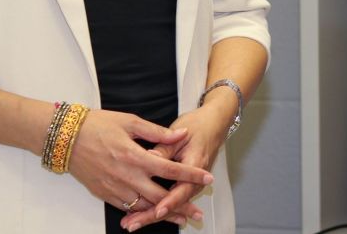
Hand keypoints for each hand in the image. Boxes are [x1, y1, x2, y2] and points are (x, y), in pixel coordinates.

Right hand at [64, 109, 213, 222]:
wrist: (65, 138)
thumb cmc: (97, 125)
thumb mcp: (130, 121)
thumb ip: (157, 132)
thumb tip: (180, 135)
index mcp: (135, 156)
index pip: (170, 169)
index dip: (190, 175)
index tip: (207, 178)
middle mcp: (126, 176)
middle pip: (160, 197)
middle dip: (181, 206)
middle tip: (197, 213)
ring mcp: (114, 187)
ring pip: (144, 207)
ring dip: (163, 214)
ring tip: (180, 219)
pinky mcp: (104, 194)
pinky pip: (127, 208)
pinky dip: (141, 213)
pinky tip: (152, 214)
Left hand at [119, 98, 234, 230]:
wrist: (214, 124)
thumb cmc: (199, 126)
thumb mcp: (180, 133)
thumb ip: (164, 148)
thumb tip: (148, 156)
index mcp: (195, 165)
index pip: (182, 189)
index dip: (169, 202)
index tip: (156, 210)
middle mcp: (195, 180)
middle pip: (174, 204)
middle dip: (152, 215)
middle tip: (133, 223)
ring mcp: (191, 184)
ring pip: (171, 205)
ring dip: (151, 215)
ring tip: (132, 222)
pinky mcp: (185, 185)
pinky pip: (172, 200)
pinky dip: (156, 207)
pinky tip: (141, 214)